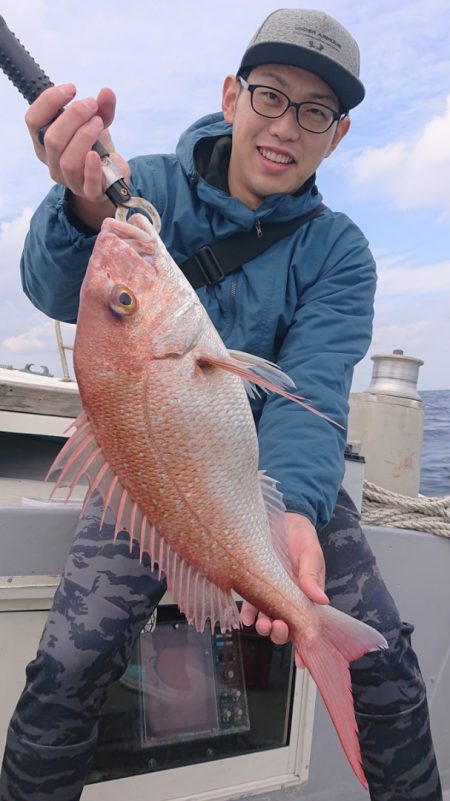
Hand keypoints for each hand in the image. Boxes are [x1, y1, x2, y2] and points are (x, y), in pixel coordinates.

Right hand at [25, 83, 129, 228]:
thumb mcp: (96, 123)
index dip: (49, 101)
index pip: (33, 120)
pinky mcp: (88, 193)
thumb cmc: (96, 146)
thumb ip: (101, 108)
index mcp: (43, 142)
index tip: (71, 89)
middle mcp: (51, 162)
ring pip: (67, 160)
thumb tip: (107, 92)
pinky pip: (87, 182)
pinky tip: (98, 154)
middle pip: (52, 139)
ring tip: (99, 123)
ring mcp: (68, 180)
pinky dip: (92, 168)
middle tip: (92, 105)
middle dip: (74, 116)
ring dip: (84, 136)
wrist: (112, 175)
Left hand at [240, 513, 327, 658]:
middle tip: (278, 627)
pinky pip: (250, 604)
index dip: (305, 645)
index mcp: (307, 595)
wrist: (281, 518)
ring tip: (262, 623)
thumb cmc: (301, 536)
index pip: (307, 624)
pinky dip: (248, 613)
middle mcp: (288, 598)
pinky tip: (246, 616)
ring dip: (265, 627)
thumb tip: (321, 599)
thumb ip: (312, 574)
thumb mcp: (311, 552)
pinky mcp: (254, 583)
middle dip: (281, 634)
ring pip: (267, 619)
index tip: (302, 660)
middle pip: (285, 626)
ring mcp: (271, 593)